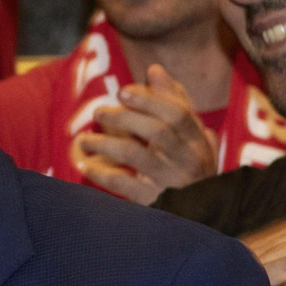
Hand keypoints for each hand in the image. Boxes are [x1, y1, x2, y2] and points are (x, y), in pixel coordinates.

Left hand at [75, 65, 218, 204]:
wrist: (201, 216)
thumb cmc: (189, 166)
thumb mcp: (189, 136)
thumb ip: (175, 102)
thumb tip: (154, 69)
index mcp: (197, 141)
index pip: (178, 113)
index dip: (149, 99)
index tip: (122, 91)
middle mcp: (188, 160)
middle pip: (157, 131)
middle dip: (124, 117)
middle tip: (98, 113)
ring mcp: (171, 182)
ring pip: (136, 155)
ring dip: (105, 143)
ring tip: (84, 139)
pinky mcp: (153, 202)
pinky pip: (123, 184)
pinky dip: (101, 173)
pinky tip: (85, 165)